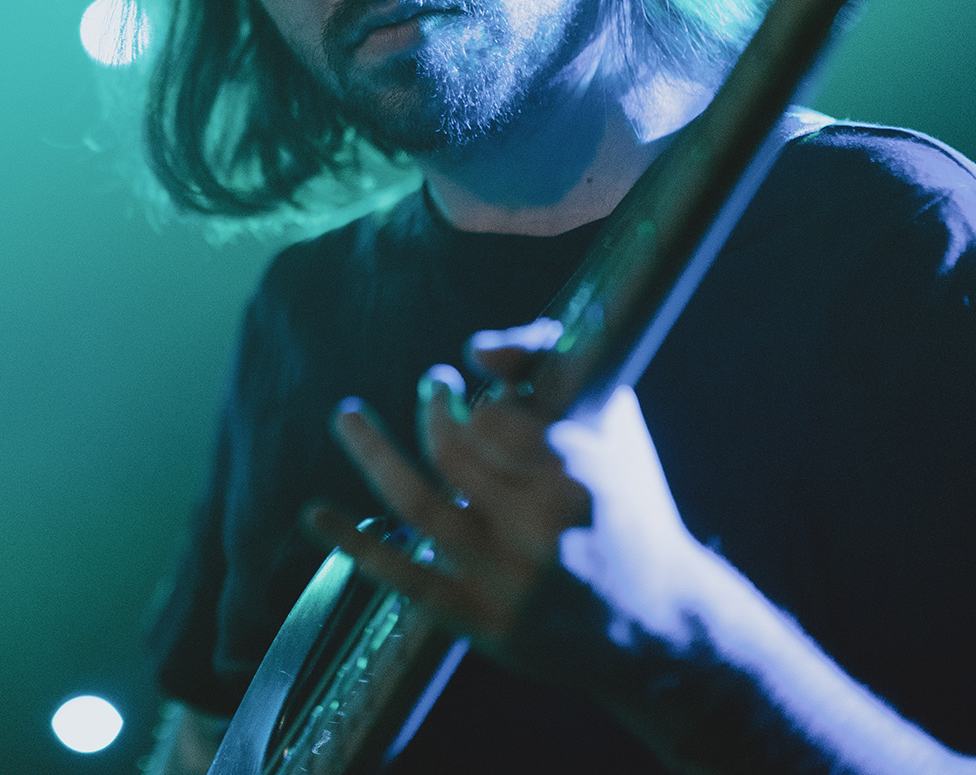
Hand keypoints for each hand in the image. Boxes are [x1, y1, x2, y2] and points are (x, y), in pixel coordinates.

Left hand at [305, 319, 710, 684]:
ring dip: (371, 450)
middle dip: (434, 408)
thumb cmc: (629, 505)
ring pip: (417, 501)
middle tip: (433, 388)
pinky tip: (314, 514)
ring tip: (347, 414)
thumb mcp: (609, 423)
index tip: (479, 382)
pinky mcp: (481, 621)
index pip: (497, 414)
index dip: (484, 394)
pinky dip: (353, 543)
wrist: (662, 625)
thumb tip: (476, 350)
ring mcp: (506, 580)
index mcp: (581, 476)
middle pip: (454, 451)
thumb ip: (551, 367)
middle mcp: (541, 530)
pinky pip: (404, 576)